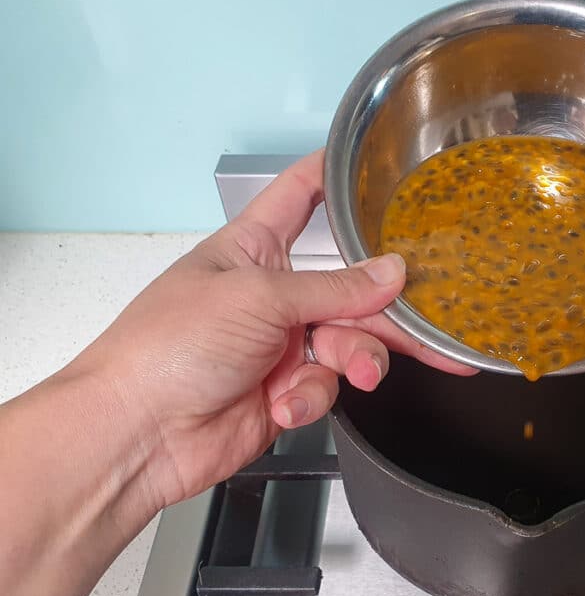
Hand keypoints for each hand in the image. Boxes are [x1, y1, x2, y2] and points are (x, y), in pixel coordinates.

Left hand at [67, 148, 472, 511]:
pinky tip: (286, 404)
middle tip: (432, 324)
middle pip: (351, 288)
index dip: (336, 177)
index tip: (379, 163)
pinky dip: (313, 397)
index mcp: (254, 249)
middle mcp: (274, 293)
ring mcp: (282, 344)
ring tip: (360, 374)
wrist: (140, 432)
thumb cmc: (170, 346)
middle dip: (388, 309)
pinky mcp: (287, 391)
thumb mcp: (259, 298)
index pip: (300, 195)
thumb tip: (394, 272)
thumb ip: (334, 288)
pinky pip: (328, 387)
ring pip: (352, 342)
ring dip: (359, 359)